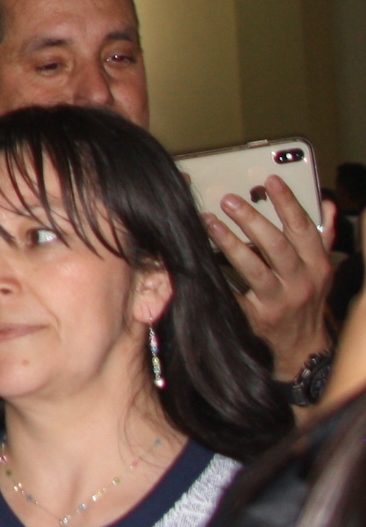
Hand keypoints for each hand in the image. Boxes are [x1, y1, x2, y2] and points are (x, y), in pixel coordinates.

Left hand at [210, 177, 334, 377]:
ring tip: (209, 221)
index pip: (304, 229)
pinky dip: (218, 278)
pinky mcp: (256, 317)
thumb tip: (328, 205)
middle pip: (277, 247)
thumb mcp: (320, 268)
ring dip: (230, 244)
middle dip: (253, 221)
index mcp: (317, 266)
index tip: (270, 179)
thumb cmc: (307, 298)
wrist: (302, 347)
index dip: (289, 203)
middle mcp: (301, 282)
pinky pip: (234, 295)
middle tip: (229, 199)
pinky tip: (198, 260)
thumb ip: (322, 236)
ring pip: (254, 269)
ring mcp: (278, 301)